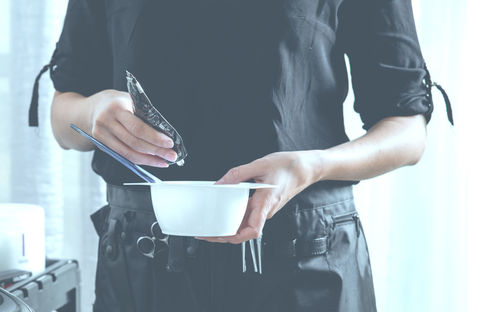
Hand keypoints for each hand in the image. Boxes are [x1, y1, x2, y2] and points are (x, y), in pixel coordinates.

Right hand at [90, 90, 176, 166]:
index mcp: (117, 107)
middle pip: (134, 142)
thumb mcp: (131, 101)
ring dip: (149, 160)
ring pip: (128, 153)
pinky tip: (150, 160)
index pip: (138, 127)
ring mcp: (101, 134)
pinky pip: (123, 155)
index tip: (169, 143)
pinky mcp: (101, 144)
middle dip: (156, 151)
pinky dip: (139, 160)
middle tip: (172, 156)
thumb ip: (144, 115)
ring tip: (164, 161)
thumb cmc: (118, 103)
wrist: (92, 108)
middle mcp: (106, 121)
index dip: (155, 138)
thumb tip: (164, 134)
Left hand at [196, 151, 321, 243]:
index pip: (252, 231)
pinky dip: (236, 218)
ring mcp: (266, 209)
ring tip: (212, 225)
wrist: (306, 167)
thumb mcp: (260, 164)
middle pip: (244, 231)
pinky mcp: (265, 205)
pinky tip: (226, 212)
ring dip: (229, 227)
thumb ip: (238, 174)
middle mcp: (266, 210)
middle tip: (205, 233)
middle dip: (224, 235)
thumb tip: (221, 183)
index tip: (218, 237)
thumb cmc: (289, 166)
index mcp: (265, 203)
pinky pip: (249, 216)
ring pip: (246, 224)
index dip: (234, 238)